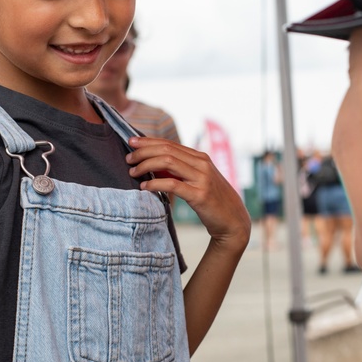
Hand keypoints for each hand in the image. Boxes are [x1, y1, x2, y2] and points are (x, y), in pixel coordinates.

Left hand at [127, 137, 250, 250]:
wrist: (232, 220)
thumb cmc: (211, 200)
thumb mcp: (197, 180)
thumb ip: (179, 171)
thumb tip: (152, 165)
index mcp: (200, 157)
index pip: (169, 143)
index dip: (148, 141)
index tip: (131, 142)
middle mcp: (202, 164)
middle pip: (166, 150)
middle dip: (143, 152)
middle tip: (128, 158)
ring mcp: (202, 178)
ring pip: (168, 162)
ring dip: (146, 165)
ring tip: (133, 172)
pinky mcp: (200, 195)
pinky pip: (172, 185)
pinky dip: (155, 184)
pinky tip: (144, 187)